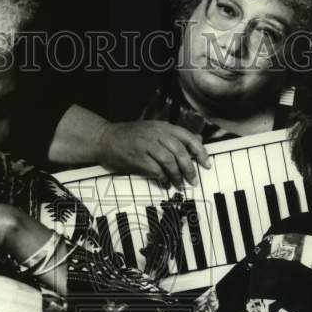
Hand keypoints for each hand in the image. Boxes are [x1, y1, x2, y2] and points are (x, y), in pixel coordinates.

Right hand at [96, 120, 210, 188]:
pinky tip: (164, 184)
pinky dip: (163, 179)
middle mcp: (156, 134)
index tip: (206, 164)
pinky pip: (156, 170)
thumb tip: (197, 139)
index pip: (188, 137)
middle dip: (190, 168)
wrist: (104, 138)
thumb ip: (175, 135)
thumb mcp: (154, 129)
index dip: (200, 152)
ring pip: (169, 161)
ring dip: (177, 176)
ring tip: (179, 185)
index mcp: (163, 126)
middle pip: (180, 151)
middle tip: (193, 180)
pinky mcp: (137, 158)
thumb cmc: (130, 136)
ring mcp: (146, 145)